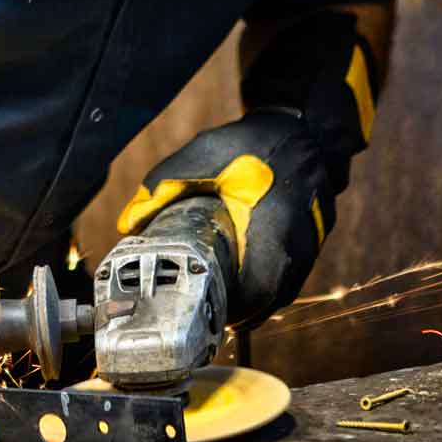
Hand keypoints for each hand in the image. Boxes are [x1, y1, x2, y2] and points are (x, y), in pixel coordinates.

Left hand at [117, 110, 340, 327]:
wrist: (302, 127)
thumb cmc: (254, 142)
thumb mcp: (204, 153)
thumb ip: (165, 185)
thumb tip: (129, 224)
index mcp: (272, 226)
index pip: (258, 290)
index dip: (232, 308)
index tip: (207, 310)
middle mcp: (298, 242)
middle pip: (271, 299)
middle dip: (241, 311)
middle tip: (210, 313)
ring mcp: (310, 243)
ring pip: (284, 291)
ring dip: (256, 301)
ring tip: (225, 305)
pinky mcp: (313, 240)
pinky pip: (292, 276)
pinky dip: (269, 285)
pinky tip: (247, 282)